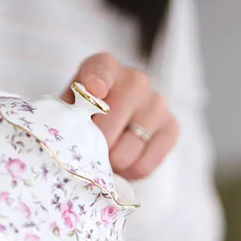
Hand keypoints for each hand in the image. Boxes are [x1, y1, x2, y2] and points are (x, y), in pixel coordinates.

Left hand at [62, 53, 178, 180]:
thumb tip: (74, 138)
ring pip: (126, 151)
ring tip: (107, 159)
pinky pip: (145, 165)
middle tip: (90, 152)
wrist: (118, 125)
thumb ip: (68, 116)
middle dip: (95, 147)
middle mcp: (135, 80)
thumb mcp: (70, 109)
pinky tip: (124, 165)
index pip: (101, 71)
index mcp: (105, 67)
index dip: (97, 82)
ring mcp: (157, 104)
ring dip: (112, 164)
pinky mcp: (171, 128)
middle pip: (109, 124)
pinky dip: (129, 173)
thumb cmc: (87, 115)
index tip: (95, 90)